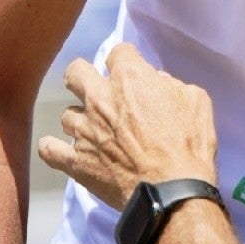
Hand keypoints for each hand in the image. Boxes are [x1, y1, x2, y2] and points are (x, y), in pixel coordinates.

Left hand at [37, 43, 217, 210]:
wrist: (172, 191)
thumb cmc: (188, 145)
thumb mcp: (195, 102)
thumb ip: (172, 85)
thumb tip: (157, 84)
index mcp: (130, 78)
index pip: (118, 52)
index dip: (127, 61)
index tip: (132, 72)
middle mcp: (100, 98)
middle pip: (76, 72)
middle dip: (85, 77)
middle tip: (98, 91)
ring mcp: (84, 130)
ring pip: (66, 114)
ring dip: (80, 120)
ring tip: (94, 132)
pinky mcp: (75, 161)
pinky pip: (49, 150)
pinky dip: (53, 149)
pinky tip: (62, 151)